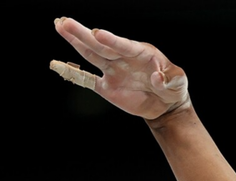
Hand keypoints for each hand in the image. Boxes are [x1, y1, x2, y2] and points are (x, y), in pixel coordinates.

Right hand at [50, 17, 189, 119]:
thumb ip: (169, 79)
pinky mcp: (106, 86)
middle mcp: (122, 58)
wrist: (165, 104)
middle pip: (100, 45)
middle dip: (83, 34)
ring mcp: (112, 70)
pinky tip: (57, 65)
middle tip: (65, 22)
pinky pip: (86, 79)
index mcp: (140, 53)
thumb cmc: (173, 87)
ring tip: (60, 26)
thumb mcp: (178, 82)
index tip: (98, 33)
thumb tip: (157, 78)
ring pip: (91, 54)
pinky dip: (72, 73)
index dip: (111, 40)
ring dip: (75, 42)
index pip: (123, 45)